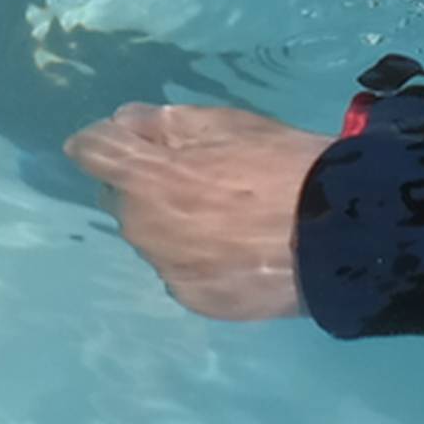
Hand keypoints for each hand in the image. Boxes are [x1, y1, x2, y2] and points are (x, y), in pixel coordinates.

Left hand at [65, 102, 327, 318]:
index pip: (92, 152)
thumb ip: (164, 123)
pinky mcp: (194, 301)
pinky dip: (194, 253)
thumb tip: (124, 124)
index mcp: (145, 178)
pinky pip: (179, 267)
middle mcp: (142, 229)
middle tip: (189, 171)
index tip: (117, 138)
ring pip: (151, 235)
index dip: (102, 140)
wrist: (332, 234)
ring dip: (167, 219)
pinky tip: (232, 245)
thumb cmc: (276, 163)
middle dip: (141, 182)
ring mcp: (167, 270)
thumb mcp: (224, 122)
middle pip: (121, 197)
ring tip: (219, 211)